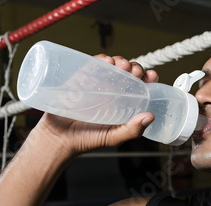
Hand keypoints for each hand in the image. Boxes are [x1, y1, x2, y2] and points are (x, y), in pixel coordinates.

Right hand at [32, 55, 158, 155]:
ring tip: (123, 65)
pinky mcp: (80, 79)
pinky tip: (107, 61)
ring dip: (121, 61)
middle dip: (135, 68)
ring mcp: (96, 84)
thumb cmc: (86, 140)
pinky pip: (92, 65)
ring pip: (113, 66)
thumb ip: (132, 130)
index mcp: (123, 104)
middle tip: (135, 71)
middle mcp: (112, 92)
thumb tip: (150, 117)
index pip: (140, 87)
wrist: (58, 139)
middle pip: (128, 74)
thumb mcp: (113, 137)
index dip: (147, 79)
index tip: (152, 76)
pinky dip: (101, 59)